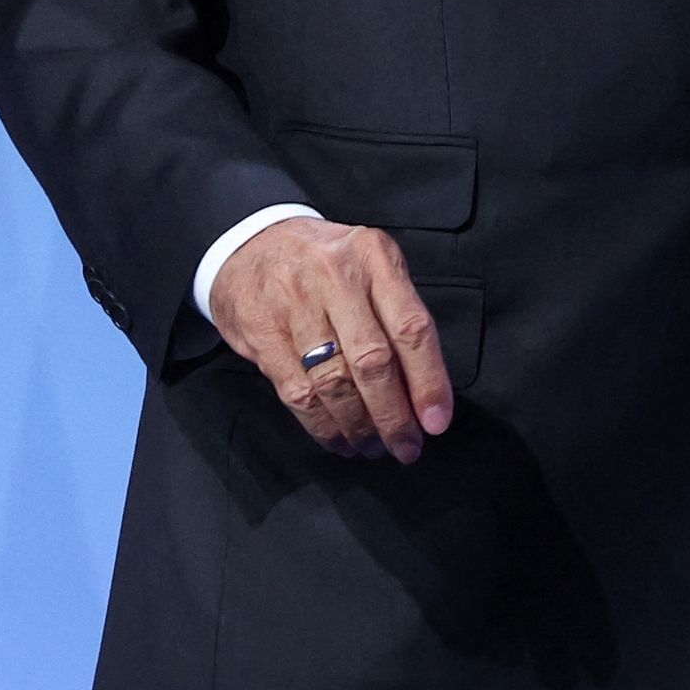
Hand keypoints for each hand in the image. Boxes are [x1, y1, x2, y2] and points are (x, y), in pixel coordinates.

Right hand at [211, 218, 456, 461]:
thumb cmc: (326, 262)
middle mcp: (336, 277)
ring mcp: (295, 304)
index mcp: (374, 257)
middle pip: (372, 361)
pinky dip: (322, 425)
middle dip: (393, 416)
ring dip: (359, 426)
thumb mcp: (370, 264)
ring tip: (373, 446)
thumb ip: (397, 312)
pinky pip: (298, 392)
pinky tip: (338, 439)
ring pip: (334, 382)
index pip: (411, 327)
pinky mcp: (263, 332)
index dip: (429, 381)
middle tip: (406, 446)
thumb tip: (425, 387)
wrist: (252, 242)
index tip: (437, 421)